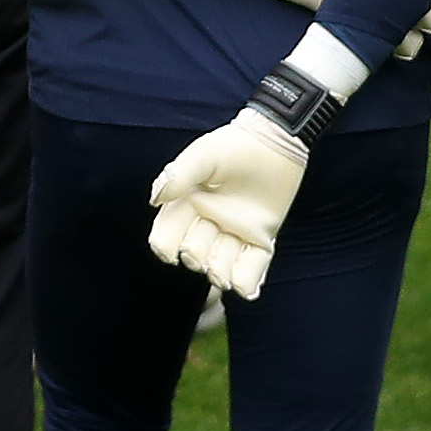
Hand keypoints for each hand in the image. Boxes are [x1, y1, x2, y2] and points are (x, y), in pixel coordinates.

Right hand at [146, 105, 312, 296]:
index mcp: (187, 206)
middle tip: (209, 240)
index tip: (171, 252)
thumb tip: (154, 199)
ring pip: (220, 267)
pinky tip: (246, 290)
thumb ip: (179, 176)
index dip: (165, 248)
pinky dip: (248, 283)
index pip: (166, 237)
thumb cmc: (235, 145)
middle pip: (193, 255)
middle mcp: (208, 224)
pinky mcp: (262, 239)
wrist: (277, 141)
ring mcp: (235, 234)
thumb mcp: (203, 155)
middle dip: (196, 256)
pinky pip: (253, 270)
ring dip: (220, 274)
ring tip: (224, 275)